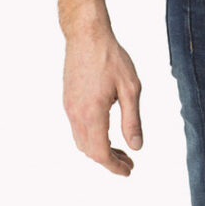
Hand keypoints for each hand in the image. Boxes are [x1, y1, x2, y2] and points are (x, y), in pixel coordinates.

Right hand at [62, 29, 142, 174]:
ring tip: (119, 148)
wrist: (86, 34)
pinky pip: (77, 128)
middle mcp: (76, 114)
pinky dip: (91, 137)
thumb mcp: (130, 87)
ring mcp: (69, 107)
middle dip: (109, 160)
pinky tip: (106, 129)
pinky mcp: (68, 99)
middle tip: (128, 161)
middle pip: (90, 151)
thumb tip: (136, 146)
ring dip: (99, 149)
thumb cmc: (110, 56)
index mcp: (92, 113)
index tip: (129, 170)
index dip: (115, 166)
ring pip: (81, 141)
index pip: (101, 153)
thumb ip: (132, 119)